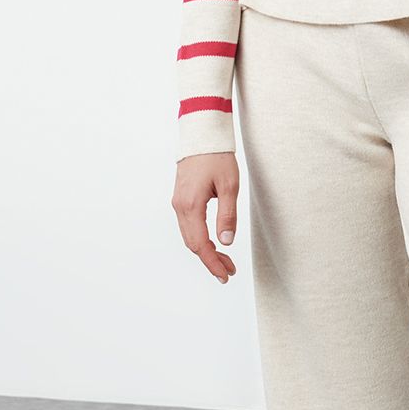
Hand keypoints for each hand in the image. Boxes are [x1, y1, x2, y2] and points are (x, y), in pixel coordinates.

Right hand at [171, 151, 239, 283]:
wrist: (201, 134)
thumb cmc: (217, 157)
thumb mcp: (229, 186)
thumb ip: (227, 216)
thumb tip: (227, 242)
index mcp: (191, 205)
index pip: (201, 244)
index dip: (213, 262)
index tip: (226, 275)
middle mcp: (180, 207)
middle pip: (193, 244)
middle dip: (211, 260)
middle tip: (230, 270)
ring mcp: (178, 203)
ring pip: (189, 236)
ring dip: (206, 250)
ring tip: (225, 259)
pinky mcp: (181, 198)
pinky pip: (188, 226)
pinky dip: (200, 238)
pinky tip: (214, 242)